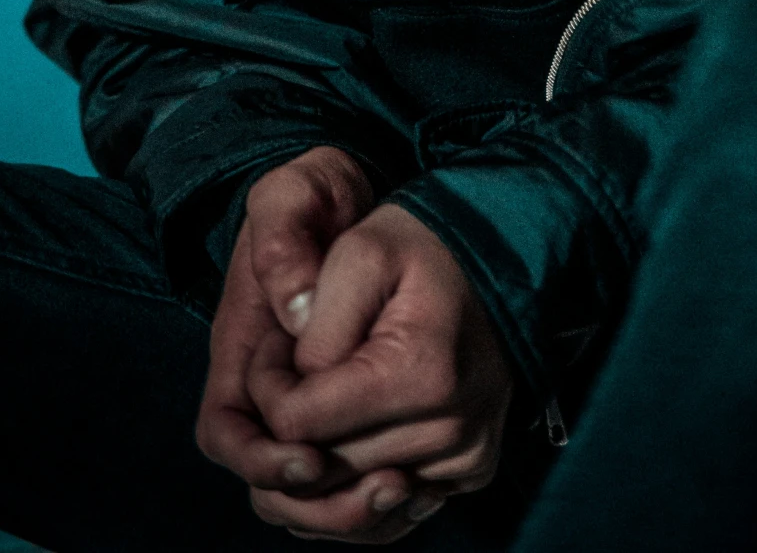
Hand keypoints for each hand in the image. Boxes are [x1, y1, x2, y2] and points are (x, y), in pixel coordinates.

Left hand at [198, 175, 512, 543]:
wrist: (491, 259)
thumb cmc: (416, 248)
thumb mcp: (356, 253)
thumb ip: (314, 327)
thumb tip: (289, 399)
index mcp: (418, 374)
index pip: (298, 425)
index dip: (266, 387)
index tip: (273, 346)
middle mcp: (450, 431)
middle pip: (322, 471)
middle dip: (285, 424)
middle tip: (287, 368)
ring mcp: (465, 458)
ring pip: (351, 499)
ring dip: (317, 459)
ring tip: (315, 396)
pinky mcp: (470, 472)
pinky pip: (392, 508)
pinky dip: (355, 484)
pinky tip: (344, 435)